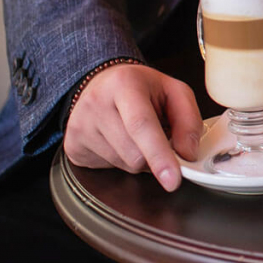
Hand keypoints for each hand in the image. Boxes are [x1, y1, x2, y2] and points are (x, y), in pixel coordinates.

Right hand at [64, 62, 201, 190]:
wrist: (103, 83)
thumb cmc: (141, 88)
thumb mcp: (174, 91)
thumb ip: (189, 120)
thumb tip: (188, 153)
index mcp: (124, 84)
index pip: (141, 125)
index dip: (159, 155)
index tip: (173, 179)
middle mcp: (97, 103)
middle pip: (134, 154)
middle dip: (155, 155)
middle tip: (157, 135)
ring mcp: (80, 126)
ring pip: (123, 165)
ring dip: (138, 158)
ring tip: (135, 134)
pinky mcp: (73, 147)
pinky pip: (108, 169)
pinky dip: (121, 161)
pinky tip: (119, 141)